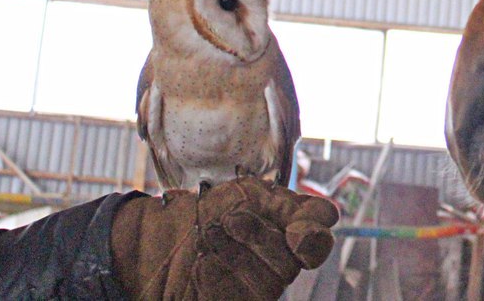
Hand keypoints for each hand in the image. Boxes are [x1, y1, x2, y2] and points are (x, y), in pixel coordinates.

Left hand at [110, 177, 338, 299]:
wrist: (157, 237)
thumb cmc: (206, 210)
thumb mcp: (249, 194)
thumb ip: (290, 206)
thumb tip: (326, 219)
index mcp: (291, 231)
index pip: (320, 238)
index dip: (314, 235)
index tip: (296, 229)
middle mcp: (281, 263)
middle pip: (292, 258)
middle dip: (257, 236)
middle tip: (229, 221)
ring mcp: (259, 289)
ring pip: (269, 280)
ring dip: (233, 253)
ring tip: (208, 237)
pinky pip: (236, 297)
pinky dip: (215, 275)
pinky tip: (201, 263)